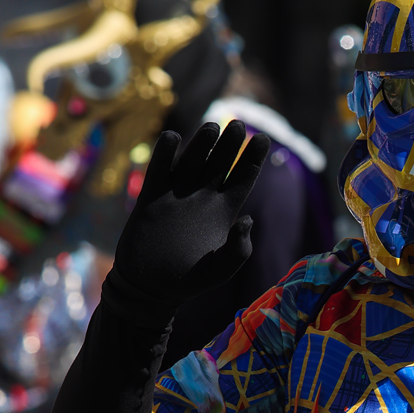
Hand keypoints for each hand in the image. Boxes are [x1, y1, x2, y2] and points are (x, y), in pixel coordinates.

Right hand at [112, 121, 268, 308]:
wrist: (150, 286)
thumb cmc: (190, 281)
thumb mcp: (221, 270)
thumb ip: (239, 249)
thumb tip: (248, 220)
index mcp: (224, 212)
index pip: (243, 179)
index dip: (253, 159)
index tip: (263, 138)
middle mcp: (203, 197)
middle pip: (220, 163)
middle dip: (230, 145)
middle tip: (239, 126)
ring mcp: (177, 194)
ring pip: (193, 160)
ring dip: (202, 143)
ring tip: (213, 127)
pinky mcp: (152, 196)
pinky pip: (160, 169)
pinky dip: (165, 153)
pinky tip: (173, 137)